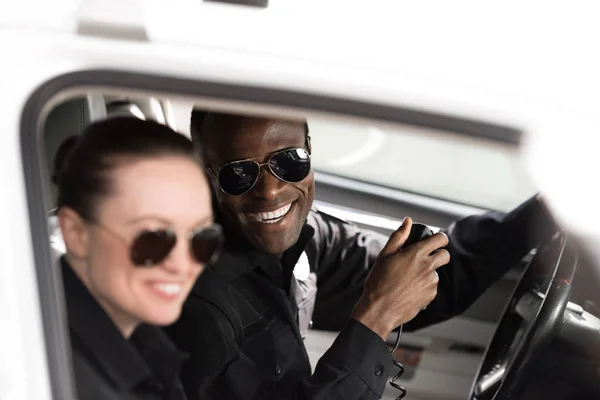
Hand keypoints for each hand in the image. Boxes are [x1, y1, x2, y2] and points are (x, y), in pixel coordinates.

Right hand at [351, 217, 449, 339]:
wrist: (380, 309)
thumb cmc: (379, 281)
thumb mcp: (385, 255)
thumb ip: (399, 236)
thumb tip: (408, 221)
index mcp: (416, 254)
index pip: (440, 239)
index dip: (440, 238)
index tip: (437, 240)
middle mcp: (427, 267)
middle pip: (445, 255)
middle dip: (439, 254)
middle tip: (426, 258)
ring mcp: (430, 282)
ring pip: (436, 273)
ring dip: (428, 273)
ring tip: (409, 279)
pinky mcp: (430, 296)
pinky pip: (432, 287)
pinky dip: (424, 287)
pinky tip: (409, 290)